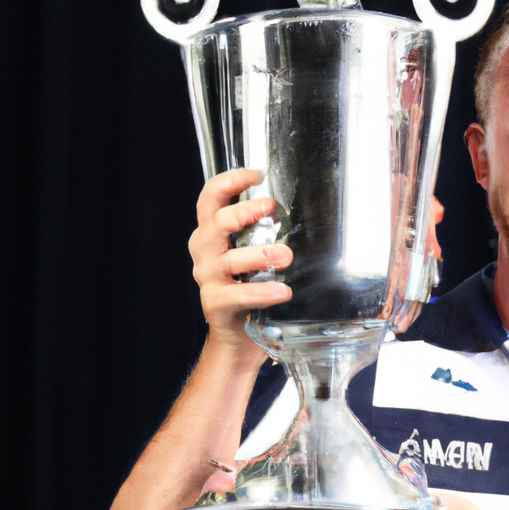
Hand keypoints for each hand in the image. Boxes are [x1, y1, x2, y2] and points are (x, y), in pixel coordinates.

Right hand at [188, 169, 293, 349]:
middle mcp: (205, 252)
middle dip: (244, 212)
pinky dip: (262, 292)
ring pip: (229, 260)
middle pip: (216, 223)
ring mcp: (208, 278)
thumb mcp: (253, 254)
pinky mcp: (216, 303)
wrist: (237, 336)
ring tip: (286, 256)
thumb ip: (265, 232)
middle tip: (271, 208)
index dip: (230, 182)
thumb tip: (303, 209)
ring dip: (259, 255)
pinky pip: (239, 295)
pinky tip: (282, 290)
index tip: (256, 174)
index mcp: (212, 233)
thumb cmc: (249, 287)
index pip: (211, 198)